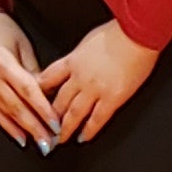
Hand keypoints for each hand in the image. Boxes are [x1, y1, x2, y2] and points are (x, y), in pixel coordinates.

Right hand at [0, 9, 58, 147]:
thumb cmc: (2, 30)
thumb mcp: (23, 45)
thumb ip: (34, 70)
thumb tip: (48, 93)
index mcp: (4, 64)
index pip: (27, 90)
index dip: (42, 108)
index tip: (56, 122)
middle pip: (18, 107)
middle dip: (36, 126)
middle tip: (52, 142)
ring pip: (7, 114)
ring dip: (25, 131)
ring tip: (41, 144)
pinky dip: (10, 128)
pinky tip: (21, 139)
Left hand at [38, 19, 158, 143]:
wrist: (136, 33)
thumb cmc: (117, 32)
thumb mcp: (89, 40)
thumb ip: (80, 55)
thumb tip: (77, 61)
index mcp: (72, 60)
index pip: (48, 78)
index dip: (40, 91)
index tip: (34, 101)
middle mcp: (79, 77)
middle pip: (58, 100)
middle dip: (48, 116)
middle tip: (42, 127)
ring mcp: (94, 89)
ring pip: (74, 114)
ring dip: (64, 129)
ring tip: (58, 139)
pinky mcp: (112, 98)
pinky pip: (97, 119)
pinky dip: (89, 130)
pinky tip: (83, 138)